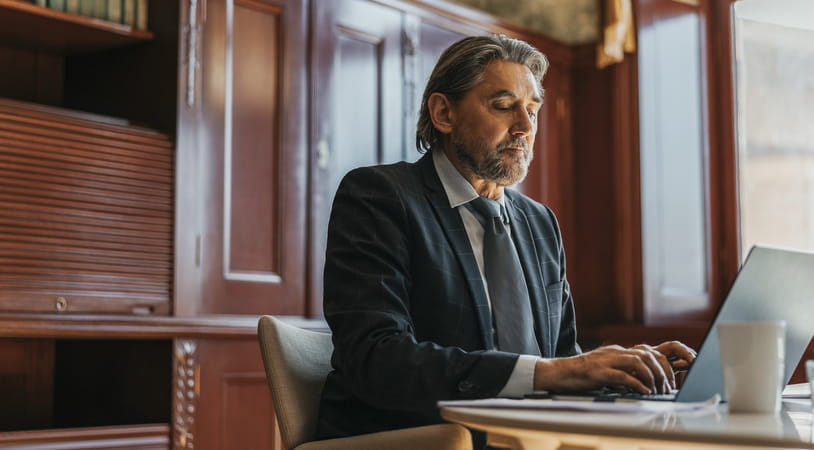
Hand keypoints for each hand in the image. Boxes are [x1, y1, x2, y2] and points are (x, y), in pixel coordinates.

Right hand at [533, 341, 695, 394]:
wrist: (557, 373)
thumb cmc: (580, 375)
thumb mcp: (604, 370)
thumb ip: (621, 372)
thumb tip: (640, 384)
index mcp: (617, 351)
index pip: (648, 351)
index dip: (663, 365)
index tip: (669, 381)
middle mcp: (614, 353)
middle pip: (647, 355)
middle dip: (662, 372)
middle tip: (666, 388)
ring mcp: (605, 361)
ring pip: (638, 362)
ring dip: (652, 377)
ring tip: (657, 390)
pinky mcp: (598, 372)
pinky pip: (622, 376)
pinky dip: (637, 384)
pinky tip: (644, 392)